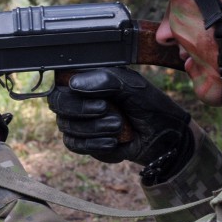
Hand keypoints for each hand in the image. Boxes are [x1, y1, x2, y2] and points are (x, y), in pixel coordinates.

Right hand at [47, 68, 192, 181]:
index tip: (89, 91)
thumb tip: (74, 84)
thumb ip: (105, 80)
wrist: (164, 137)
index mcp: (90, 79)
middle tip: (104, 108)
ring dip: (93, 127)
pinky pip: (74, 144)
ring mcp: (80, 121)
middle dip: (79, 107)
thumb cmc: (150, 106)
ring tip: (118, 125)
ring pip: (65, 125)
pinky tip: (112, 142)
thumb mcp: (133, 86)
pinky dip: (93, 144)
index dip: (68, 86)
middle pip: (57, 102)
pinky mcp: (85, 143)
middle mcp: (80, 99)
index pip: (61, 77)